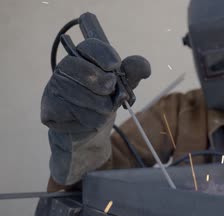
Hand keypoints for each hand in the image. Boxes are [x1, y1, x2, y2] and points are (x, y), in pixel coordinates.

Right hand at [41, 38, 150, 184]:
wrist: (87, 133)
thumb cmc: (103, 104)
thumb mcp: (122, 87)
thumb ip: (132, 74)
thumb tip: (144, 67)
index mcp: (82, 58)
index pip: (90, 46)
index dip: (106, 56)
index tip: (115, 67)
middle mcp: (64, 69)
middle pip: (88, 72)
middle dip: (106, 86)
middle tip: (109, 94)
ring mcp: (54, 88)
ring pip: (87, 96)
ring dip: (102, 108)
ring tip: (99, 111)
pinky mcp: (49, 108)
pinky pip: (79, 114)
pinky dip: (91, 120)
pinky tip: (86, 120)